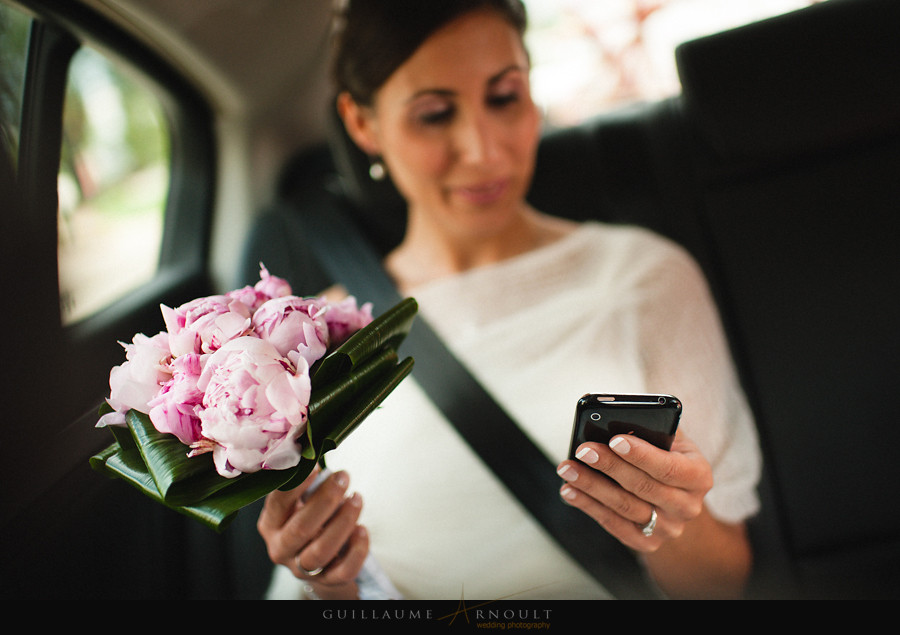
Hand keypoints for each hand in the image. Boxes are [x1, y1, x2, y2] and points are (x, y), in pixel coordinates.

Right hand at [257, 468, 368, 598]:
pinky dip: (357, 550)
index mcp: (271, 524)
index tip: (316, 466)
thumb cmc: (310, 520)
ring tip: (357, 498)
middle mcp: (281, 548)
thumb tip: (315, 455)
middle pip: (301, 529)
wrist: (321, 561)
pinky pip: (344, 570)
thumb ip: (306, 483)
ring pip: (321, 551)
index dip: (298, 485)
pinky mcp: (327, 581)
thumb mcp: (300, 502)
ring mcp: (302, 568)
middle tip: (343, 477)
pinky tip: (363, 529)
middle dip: (326, 500)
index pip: (279, 503)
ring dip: (343, 522)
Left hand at [556, 433, 712, 552]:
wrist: (678, 501)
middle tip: (583, 450)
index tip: (614, 440)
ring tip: (567, 469)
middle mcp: (688, 506)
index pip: (670, 467)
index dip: (641, 454)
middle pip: (643, 486)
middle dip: (609, 466)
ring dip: (591, 486)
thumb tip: (620, 420)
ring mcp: (668, 528)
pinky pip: (613, 524)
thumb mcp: (673, 441)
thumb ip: (654, 429)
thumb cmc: (669, 458)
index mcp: (699, 476)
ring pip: (624, 506)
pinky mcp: (647, 543)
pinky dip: (588, 506)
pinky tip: (569, 490)